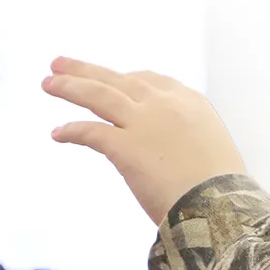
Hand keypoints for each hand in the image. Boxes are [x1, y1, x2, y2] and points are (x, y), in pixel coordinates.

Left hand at [42, 57, 245, 222]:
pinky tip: (56, 133)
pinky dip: (71, 130)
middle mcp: (165, 105)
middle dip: (86, 70)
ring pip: (99, 95)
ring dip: (70, 87)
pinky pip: (90, 131)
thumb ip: (188, 142)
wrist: (221, 205)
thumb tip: (178, 156)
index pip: (151, 81)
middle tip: (58, 64)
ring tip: (47, 83)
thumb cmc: (220, 190)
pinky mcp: (126, 146)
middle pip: (117, 80)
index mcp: (189, 103)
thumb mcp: (211, 150)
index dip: (125, 79)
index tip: (109, 78)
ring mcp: (144, 123)